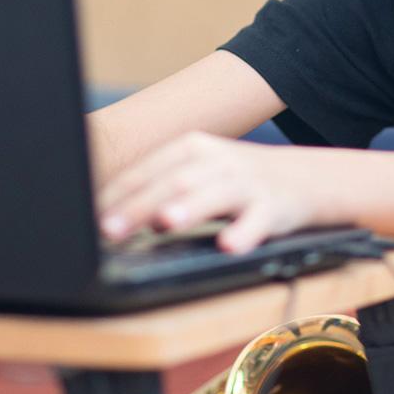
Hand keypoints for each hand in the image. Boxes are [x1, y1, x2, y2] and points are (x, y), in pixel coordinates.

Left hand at [97, 131, 318, 254]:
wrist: (304, 179)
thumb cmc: (236, 181)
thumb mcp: (197, 174)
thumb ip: (157, 190)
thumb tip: (107, 217)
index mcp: (193, 148)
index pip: (148, 170)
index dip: (117, 194)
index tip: (89, 218)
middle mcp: (218, 160)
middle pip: (174, 181)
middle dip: (140, 206)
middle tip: (109, 229)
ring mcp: (247, 182)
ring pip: (216, 193)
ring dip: (190, 207)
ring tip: (166, 222)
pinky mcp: (274, 206)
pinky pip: (259, 221)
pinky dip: (245, 233)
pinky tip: (230, 245)